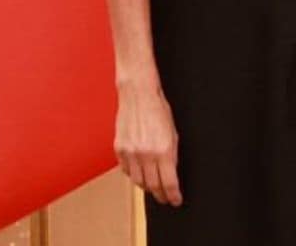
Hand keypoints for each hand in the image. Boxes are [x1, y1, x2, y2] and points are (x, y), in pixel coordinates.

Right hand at [114, 80, 181, 205]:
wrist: (138, 94)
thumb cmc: (159, 109)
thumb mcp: (173, 131)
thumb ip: (172, 153)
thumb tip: (171, 172)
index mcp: (162, 149)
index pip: (168, 182)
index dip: (173, 195)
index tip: (176, 200)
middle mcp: (145, 154)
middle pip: (152, 185)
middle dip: (161, 195)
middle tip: (166, 198)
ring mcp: (130, 153)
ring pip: (138, 181)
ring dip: (147, 186)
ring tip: (154, 187)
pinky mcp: (119, 150)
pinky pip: (126, 170)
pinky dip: (134, 174)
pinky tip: (140, 172)